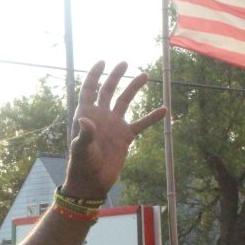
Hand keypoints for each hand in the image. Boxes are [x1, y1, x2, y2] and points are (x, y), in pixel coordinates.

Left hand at [62, 61, 166, 198]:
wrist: (93, 182)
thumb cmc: (81, 165)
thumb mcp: (81, 150)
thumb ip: (84, 135)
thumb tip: (85, 120)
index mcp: (86, 115)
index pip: (89, 90)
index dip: (94, 75)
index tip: (102, 62)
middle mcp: (100, 116)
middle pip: (108, 90)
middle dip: (115, 76)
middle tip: (124, 63)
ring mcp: (114, 125)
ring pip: (125, 102)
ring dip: (133, 88)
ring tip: (145, 74)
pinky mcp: (125, 137)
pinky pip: (141, 124)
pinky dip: (151, 117)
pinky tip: (164, 109)